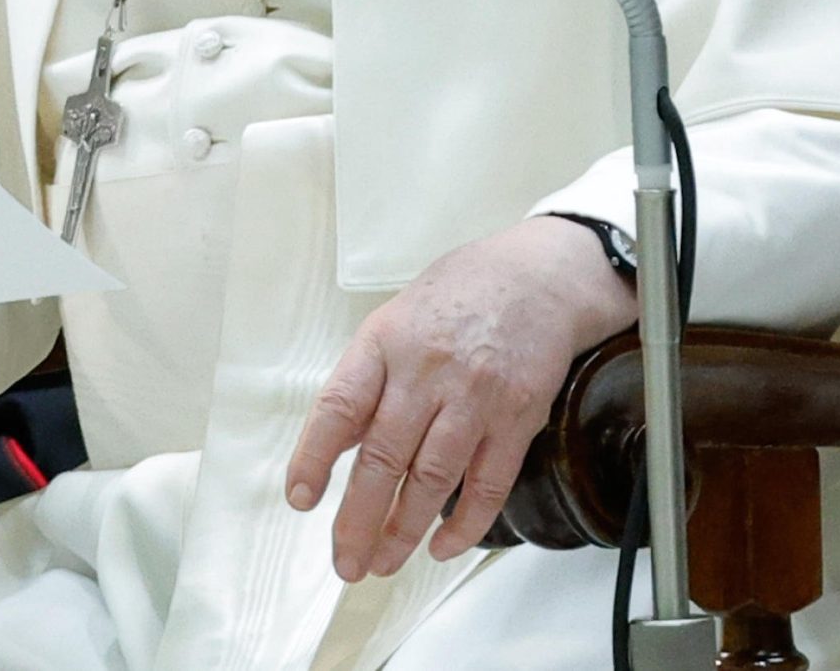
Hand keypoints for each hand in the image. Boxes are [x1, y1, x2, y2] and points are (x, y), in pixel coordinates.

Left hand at [285, 216, 639, 579]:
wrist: (538, 278)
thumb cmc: (460, 296)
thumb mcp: (396, 319)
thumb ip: (368, 379)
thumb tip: (339, 443)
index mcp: (386, 342)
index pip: (340, 406)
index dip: (315, 457)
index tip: (300, 498)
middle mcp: (428, 370)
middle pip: (384, 456)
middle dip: (359, 519)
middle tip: (346, 562)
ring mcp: (475, 396)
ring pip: (432, 479)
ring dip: (403, 530)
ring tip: (383, 562)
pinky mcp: (516, 419)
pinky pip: (487, 484)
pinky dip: (464, 524)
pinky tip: (442, 546)